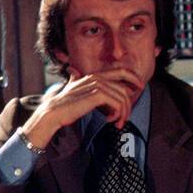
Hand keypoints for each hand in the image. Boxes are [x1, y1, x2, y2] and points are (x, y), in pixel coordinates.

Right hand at [22, 66, 143, 149]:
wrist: (53, 113)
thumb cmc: (63, 103)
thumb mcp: (71, 87)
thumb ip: (75, 78)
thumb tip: (72, 70)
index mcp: (95, 75)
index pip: (122, 71)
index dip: (134, 78)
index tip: (140, 87)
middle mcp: (98, 78)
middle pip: (125, 89)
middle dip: (129, 105)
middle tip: (125, 118)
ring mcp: (98, 85)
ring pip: (123, 99)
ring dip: (123, 114)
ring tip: (116, 123)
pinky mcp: (97, 95)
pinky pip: (118, 104)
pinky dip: (117, 114)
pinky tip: (109, 120)